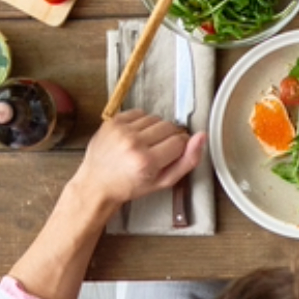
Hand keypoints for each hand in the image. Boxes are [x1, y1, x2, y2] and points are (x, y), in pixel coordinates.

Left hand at [71, 110, 205, 208]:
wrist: (96, 184)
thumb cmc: (129, 186)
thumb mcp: (163, 182)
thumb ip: (188, 161)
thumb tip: (201, 137)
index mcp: (147, 161)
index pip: (180, 141)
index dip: (180, 147)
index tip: (171, 155)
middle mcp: (133, 143)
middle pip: (169, 127)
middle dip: (168, 138)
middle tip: (158, 151)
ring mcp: (121, 131)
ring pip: (156, 119)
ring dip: (155, 130)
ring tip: (145, 144)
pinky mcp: (112, 121)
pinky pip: (140, 113)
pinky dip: (141, 123)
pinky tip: (135, 136)